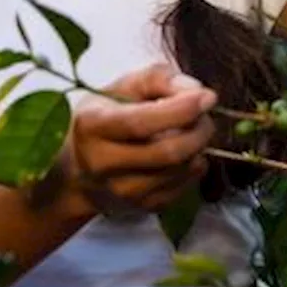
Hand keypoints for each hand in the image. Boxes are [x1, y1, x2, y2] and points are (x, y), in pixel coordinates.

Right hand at [59, 63, 215, 217]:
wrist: (79, 169)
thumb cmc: (105, 117)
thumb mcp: (121, 87)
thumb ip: (158, 79)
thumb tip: (197, 92)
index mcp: (92, 125)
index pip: (140, 123)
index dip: (179, 110)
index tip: (207, 97)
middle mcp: (102, 163)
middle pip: (166, 152)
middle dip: (198, 130)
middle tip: (205, 115)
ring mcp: (121, 191)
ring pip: (179, 171)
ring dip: (199, 148)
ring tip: (193, 131)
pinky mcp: (140, 208)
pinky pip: (183, 188)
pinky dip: (194, 167)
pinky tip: (185, 154)